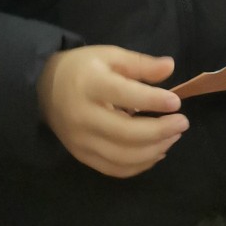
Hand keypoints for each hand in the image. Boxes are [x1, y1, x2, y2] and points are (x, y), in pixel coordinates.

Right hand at [37, 45, 188, 177]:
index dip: (153, 100)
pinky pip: (114, 169)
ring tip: (173, 137)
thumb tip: (170, 67)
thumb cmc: (82, 68)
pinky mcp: (81, 156)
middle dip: (160, 131)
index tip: (176, 102)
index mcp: (90, 84)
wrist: (43, 88)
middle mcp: (83, 116)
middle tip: (182, 123)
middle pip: (126, 133)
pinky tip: (155, 152)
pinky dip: (139, 165)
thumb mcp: (109, 56)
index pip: (125, 95)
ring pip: (123, 156)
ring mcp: (81, 140)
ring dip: (154, 150)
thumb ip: (139, 63)